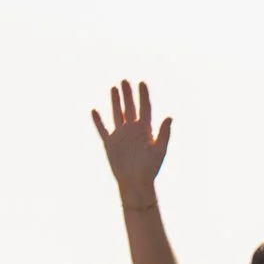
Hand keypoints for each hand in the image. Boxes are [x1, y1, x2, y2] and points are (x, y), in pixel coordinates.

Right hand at [92, 80, 171, 201]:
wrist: (136, 183)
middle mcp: (133, 130)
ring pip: (117, 114)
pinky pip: (103, 129)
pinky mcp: (110, 144)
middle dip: (128, 94)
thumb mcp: (159, 150)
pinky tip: (94, 110)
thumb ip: (164, 133)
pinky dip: (98, 121)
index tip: (142, 82)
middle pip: (130, 108)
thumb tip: (170, 116)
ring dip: (115, 102)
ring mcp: (121, 136)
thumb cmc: (150, 169)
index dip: (144, 95)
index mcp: (146, 130)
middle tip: (125, 80)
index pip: (145, 108)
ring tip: (114, 88)